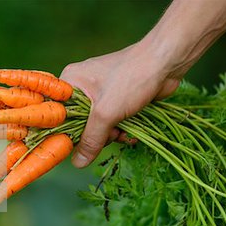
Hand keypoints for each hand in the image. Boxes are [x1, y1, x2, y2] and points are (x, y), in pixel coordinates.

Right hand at [60, 43, 180, 167]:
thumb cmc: (132, 79)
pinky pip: (112, 121)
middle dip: (96, 134)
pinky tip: (132, 130)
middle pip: (79, 123)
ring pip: (98, 125)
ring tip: (124, 131)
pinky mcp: (117, 98)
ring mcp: (101, 92)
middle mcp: (82, 86)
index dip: (65, 133)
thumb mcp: (106, 113)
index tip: (75, 146)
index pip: (58, 114)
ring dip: (112, 134)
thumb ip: (91, 139)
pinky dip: (121, 128)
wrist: (166, 62)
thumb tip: (78, 163)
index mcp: (71, 82)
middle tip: (109, 134)